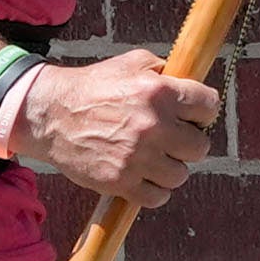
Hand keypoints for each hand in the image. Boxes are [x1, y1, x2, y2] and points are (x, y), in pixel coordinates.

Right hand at [19, 54, 222, 206]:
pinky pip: (158, 197)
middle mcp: (153, 125)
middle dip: (188, 142)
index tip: (192, 116)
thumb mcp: (131, 63)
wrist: (50, 114)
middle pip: (200, 146)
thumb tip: (191, 83)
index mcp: (159, 92)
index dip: (202, 112)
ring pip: (181, 175)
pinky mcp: (121, 181)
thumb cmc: (93, 86)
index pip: (209, 106)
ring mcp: (137, 157)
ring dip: (171, 168)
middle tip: (172, 140)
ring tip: (155, 159)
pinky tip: (145, 177)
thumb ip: (165, 71)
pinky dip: (155, 190)